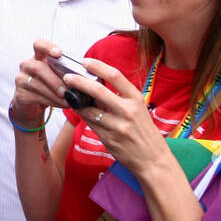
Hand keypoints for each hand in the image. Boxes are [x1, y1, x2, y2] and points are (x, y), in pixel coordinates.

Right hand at [12, 39, 69, 124]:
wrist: (33, 106)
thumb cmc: (50, 87)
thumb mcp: (58, 76)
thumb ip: (67, 72)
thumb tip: (84, 76)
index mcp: (38, 57)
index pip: (39, 45)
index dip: (48, 47)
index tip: (58, 53)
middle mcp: (27, 65)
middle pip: (38, 68)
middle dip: (55, 80)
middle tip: (67, 90)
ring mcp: (21, 79)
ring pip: (36, 84)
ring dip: (54, 93)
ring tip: (67, 99)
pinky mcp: (20, 94)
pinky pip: (35, 97)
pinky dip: (51, 101)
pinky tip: (60, 104)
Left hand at [61, 56, 172, 178]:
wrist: (153, 159)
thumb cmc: (144, 131)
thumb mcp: (138, 109)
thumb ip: (119, 98)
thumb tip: (95, 85)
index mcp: (136, 99)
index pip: (115, 76)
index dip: (98, 66)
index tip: (85, 61)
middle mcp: (127, 111)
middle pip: (98, 90)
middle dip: (79, 81)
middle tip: (67, 77)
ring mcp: (117, 126)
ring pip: (89, 110)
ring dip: (76, 101)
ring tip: (67, 94)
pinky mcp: (108, 139)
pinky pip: (90, 124)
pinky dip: (82, 115)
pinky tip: (77, 109)